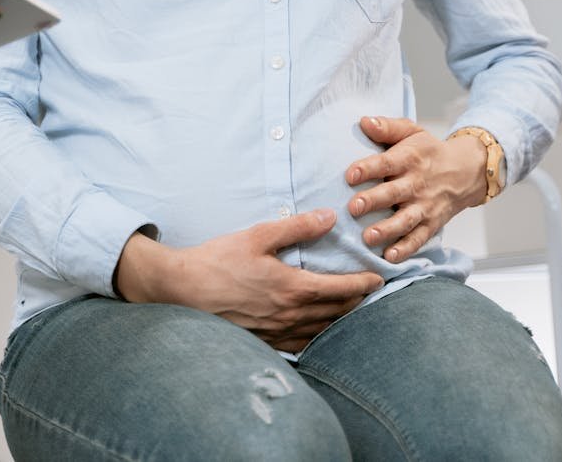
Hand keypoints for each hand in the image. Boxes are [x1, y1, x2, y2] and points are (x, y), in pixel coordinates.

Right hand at [116, 210, 384, 351]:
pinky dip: (317, 336)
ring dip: (341, 321)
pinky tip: (318, 330)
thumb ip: (296, 227)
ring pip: (322, 331)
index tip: (379, 278)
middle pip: (337, 313)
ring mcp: (277, 332)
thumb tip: (328, 217)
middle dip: (358, 302)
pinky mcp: (264, 341)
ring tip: (352, 311)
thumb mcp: (257, 236)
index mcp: (293, 288)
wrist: (182, 290)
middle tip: (371, 293)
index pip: (342, 290)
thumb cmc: (217, 261)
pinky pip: (301, 343)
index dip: (364, 284)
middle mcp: (290, 315)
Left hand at [345, 116, 486, 262]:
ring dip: (387, 229)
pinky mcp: (431, 223)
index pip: (386, 163)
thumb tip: (364, 122)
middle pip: (393, 193)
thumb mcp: (412, 132)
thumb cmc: (428, 151)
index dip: (368, 169)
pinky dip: (405, 249)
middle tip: (353, 207)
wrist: (467, 170)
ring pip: (405, 219)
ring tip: (368, 237)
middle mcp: (417, 183)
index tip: (350, 175)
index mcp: (409, 159)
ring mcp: (425, 206)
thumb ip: (388, 127)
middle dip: (373, 201)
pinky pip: (419, 238)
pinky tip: (389, 257)